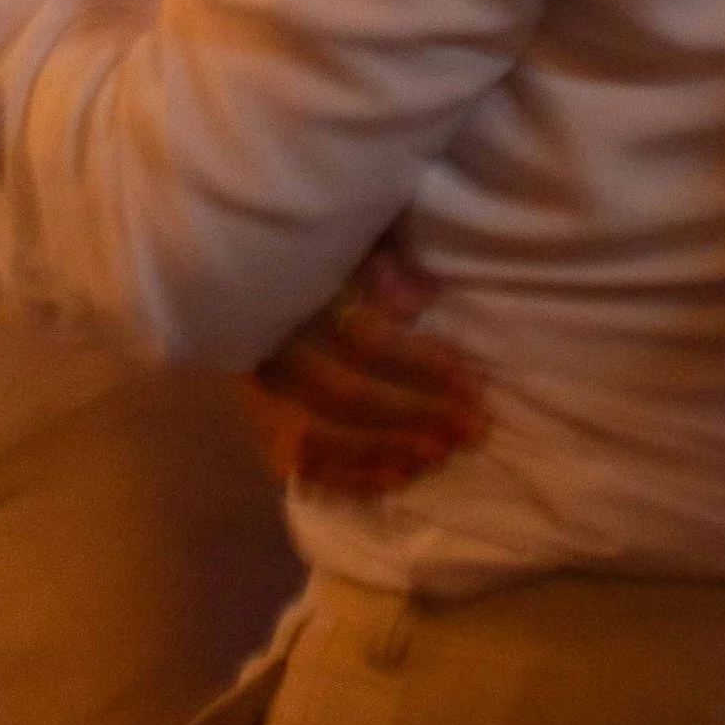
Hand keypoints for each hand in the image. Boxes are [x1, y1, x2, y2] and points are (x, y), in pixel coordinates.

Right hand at [241, 236, 488, 497]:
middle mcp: (272, 350)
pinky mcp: (264, 431)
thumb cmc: (317, 266)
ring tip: (443, 453)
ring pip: (324, 437)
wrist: (250, 294)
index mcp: (294, 296)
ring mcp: (262, 397)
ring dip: (390, 449)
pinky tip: (399, 477)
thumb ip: (384, 265)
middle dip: (418, 414)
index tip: (471, 381)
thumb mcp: (351, 247)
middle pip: (349, 394)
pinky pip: (307, 466)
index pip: (363, 338)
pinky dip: (353, 476)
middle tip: (473, 428)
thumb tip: (421, 298)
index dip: (421, 363)